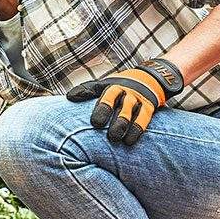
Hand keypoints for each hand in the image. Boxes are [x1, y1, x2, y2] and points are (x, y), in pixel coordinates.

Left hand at [66, 58, 183, 144]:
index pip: (107, 96)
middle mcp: (127, 92)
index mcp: (113, 86)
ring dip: (125, 125)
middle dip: (114, 119)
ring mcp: (138, 99)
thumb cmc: (119, 86)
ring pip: (132, 112)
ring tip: (118, 139)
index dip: (101, 108)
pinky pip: (144, 118)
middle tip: (106, 133)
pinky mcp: (149, 106)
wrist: (150, 78)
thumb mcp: (104, 84)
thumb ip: (88, 90)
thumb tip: (69, 97)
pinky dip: (137, 129)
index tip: (95, 123)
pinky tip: (129, 141)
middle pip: (120, 105)